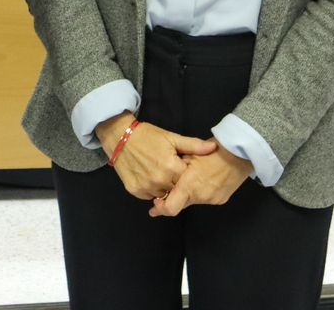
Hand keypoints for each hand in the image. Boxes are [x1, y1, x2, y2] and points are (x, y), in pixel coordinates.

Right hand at [96, 111, 216, 200]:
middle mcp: (160, 181)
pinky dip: (152, 190)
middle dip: (178, 183)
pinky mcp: (135, 191)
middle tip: (173, 171)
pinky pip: (150, 196)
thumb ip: (193, 145)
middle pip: (177, 190)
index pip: (189, 181)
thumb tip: (214, 148)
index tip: (184, 168)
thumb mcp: (171, 137)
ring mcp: (146, 187)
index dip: (189, 175)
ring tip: (161, 174)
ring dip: (165, 188)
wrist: (119, 136)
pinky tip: (150, 177)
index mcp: (171, 168)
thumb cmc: (147, 136)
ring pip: (164, 196)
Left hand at [149, 143, 251, 216]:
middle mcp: (200, 197)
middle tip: (167, 192)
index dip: (160, 209)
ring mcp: (212, 200)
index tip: (154, 206)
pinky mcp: (221, 199)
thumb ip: (177, 168)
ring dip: (188, 194)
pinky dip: (200, 192)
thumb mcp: (190, 154)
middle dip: (174, 199)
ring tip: (190, 179)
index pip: (170, 207)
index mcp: (189, 185)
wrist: (241, 153)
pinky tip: (203, 180)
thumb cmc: (214, 149)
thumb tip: (168, 174)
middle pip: (181, 204)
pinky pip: (205, 198)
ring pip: (194, 200)